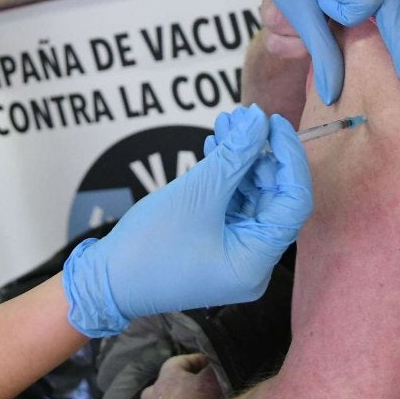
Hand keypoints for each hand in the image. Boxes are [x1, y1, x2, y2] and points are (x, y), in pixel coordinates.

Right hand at [62, 107, 312, 337]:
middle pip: (274, 198)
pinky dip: (226, 177)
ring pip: (251, 197)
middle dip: (259, 154)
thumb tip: (259, 120)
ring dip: (240, 160)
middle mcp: (253, 263)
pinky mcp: (216, 245)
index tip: (272, 123)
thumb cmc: (149, 246)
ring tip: (224, 124)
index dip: (289, 158)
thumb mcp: (197, 193)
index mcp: (256, 262)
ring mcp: (234, 255)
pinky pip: (232, 206)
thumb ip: (235, 155)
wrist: (105, 279)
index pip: (294, 202)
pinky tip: (214, 147)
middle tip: (243, 118)